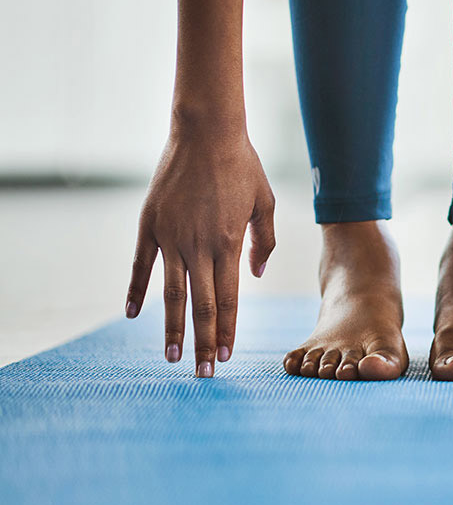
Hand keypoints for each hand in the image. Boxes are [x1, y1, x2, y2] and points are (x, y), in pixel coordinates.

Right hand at [125, 122, 275, 376]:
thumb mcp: (266, 202)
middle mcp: (198, 246)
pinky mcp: (149, 225)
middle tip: (204, 373)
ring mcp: (170, 236)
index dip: (229, 330)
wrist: (206, 131)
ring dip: (171, 329)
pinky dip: (136, 291)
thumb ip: (264, 241)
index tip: (229, 356)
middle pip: (201, 306)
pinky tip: (134, 316)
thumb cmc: (242, 165)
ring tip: (173, 357)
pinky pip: (141, 266)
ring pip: (170, 294)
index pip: (230, 299)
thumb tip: (254, 273)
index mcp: (229, 243)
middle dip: (205, 342)